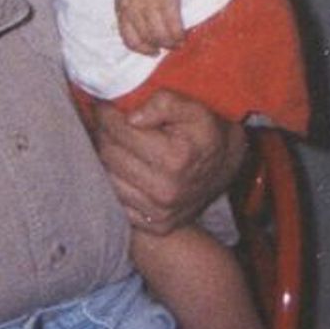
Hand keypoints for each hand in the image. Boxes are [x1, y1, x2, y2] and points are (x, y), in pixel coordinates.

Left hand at [88, 89, 243, 234]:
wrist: (226, 169)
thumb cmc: (207, 135)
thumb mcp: (195, 110)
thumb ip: (164, 103)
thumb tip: (131, 117)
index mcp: (174, 159)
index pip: (119, 130)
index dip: (107, 113)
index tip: (106, 105)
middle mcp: (165, 190)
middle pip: (109, 153)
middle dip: (104, 132)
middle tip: (108, 120)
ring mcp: (159, 212)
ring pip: (107, 177)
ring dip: (107, 156)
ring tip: (116, 141)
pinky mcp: (155, 225)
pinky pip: (117, 200)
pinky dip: (116, 180)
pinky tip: (125, 166)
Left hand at [115, 0, 184, 54]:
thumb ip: (129, 10)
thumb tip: (138, 27)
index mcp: (121, 9)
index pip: (128, 39)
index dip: (141, 48)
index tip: (151, 51)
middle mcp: (133, 11)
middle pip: (145, 40)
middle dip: (157, 48)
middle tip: (166, 48)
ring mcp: (149, 8)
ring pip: (160, 37)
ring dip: (170, 44)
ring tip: (177, 43)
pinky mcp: (165, 3)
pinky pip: (173, 28)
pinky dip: (179, 36)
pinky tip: (183, 37)